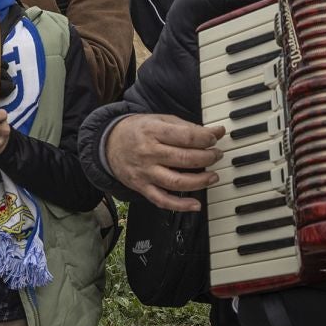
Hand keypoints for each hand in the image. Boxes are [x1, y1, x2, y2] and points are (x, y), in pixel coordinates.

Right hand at [104, 112, 222, 211]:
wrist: (109, 144)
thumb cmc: (138, 130)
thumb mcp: (159, 119)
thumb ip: (186, 126)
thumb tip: (214, 133)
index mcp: (153, 131)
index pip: (186, 136)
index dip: (206, 138)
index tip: (215, 138)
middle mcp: (149, 153)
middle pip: (184, 159)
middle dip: (207, 158)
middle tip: (217, 155)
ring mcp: (145, 172)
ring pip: (176, 182)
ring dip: (200, 181)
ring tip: (212, 177)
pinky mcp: (142, 187)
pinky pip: (162, 200)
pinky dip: (180, 205)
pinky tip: (195, 205)